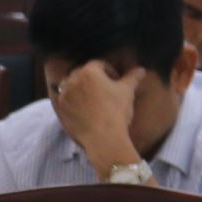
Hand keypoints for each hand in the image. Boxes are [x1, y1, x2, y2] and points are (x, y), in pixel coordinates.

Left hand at [51, 62, 143, 177]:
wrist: (103, 136)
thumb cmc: (116, 110)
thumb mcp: (128, 92)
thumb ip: (133, 77)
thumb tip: (141, 69)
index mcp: (89, 71)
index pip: (100, 64)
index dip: (111, 71)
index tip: (118, 81)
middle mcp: (73, 79)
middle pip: (84, 73)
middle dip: (94, 79)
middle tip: (106, 90)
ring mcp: (64, 94)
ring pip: (73, 85)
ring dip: (82, 88)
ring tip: (95, 100)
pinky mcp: (61, 108)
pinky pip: (67, 99)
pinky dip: (75, 101)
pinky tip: (87, 110)